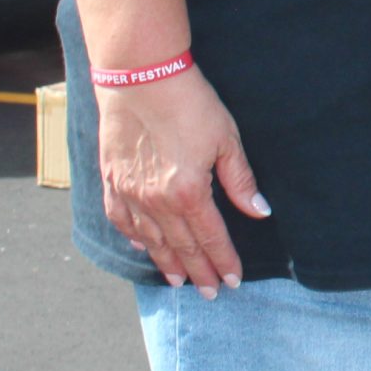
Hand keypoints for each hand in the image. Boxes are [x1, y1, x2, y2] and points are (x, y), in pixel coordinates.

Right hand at [94, 68, 269, 297]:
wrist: (140, 77)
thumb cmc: (189, 103)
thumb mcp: (227, 138)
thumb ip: (240, 180)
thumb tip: (259, 211)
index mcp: (188, 192)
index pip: (211, 238)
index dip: (224, 261)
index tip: (234, 280)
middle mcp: (156, 201)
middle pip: (181, 246)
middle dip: (198, 272)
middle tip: (211, 292)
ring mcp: (129, 193)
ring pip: (151, 240)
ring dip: (166, 263)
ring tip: (179, 281)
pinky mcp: (111, 181)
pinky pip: (121, 221)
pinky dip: (134, 238)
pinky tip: (142, 247)